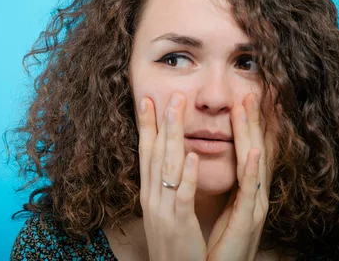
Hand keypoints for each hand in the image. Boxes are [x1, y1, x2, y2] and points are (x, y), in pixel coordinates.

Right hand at [137, 92, 206, 260]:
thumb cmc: (173, 245)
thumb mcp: (164, 211)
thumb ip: (166, 187)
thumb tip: (172, 161)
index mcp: (150, 194)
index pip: (146, 152)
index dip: (146, 126)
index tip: (147, 100)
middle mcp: (153, 198)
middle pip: (155, 153)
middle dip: (161, 122)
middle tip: (168, 94)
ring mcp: (164, 210)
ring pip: (167, 167)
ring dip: (172, 136)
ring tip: (177, 110)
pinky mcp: (179, 225)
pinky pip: (183, 197)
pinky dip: (187, 176)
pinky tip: (192, 156)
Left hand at [206, 93, 274, 260]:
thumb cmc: (218, 244)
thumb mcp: (223, 209)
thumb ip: (224, 185)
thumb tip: (209, 160)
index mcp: (244, 192)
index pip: (246, 151)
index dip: (246, 126)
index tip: (241, 99)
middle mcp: (253, 196)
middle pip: (253, 150)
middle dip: (251, 121)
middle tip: (247, 93)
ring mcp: (254, 207)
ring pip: (254, 164)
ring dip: (252, 135)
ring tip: (247, 109)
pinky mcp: (249, 221)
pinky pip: (250, 192)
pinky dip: (252, 170)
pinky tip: (255, 152)